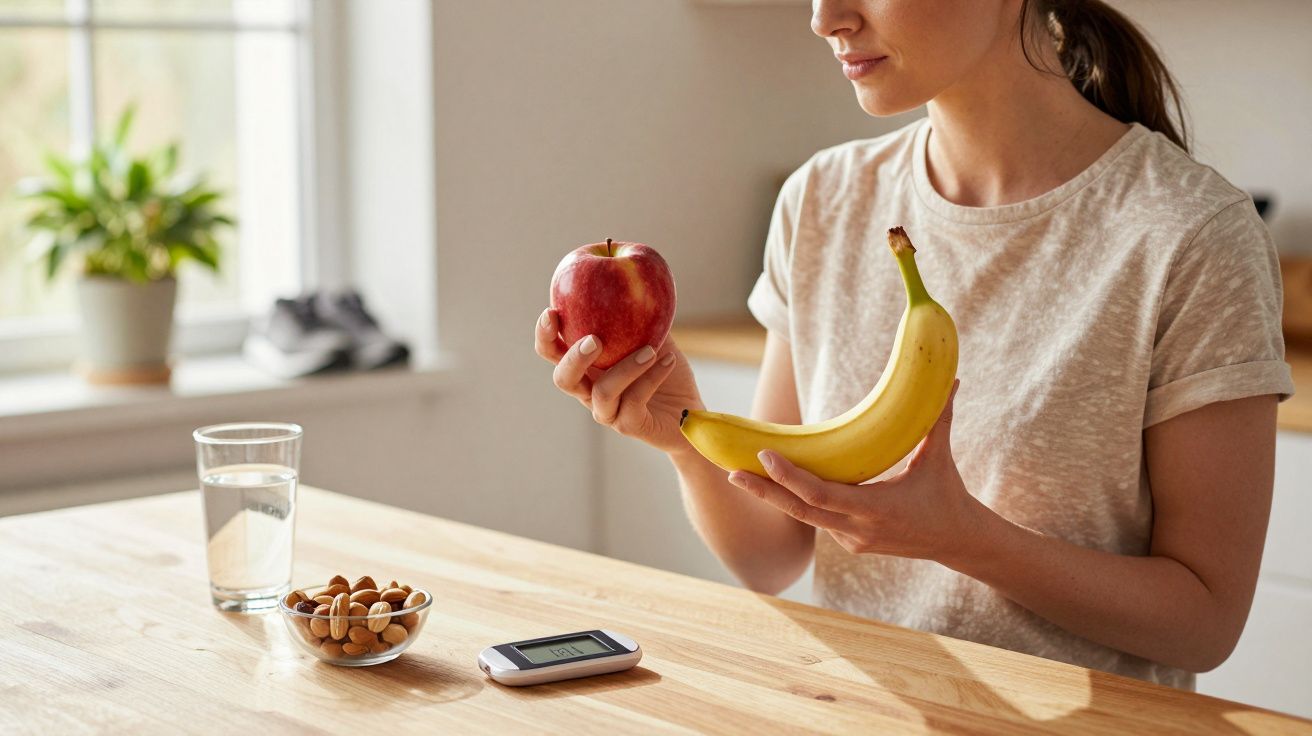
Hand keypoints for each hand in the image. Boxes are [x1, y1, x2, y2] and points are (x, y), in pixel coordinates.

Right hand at [534, 307, 703, 453]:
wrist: (689, 413)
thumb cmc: (665, 370)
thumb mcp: (652, 334)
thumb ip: (637, 312)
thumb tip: (629, 275)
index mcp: (587, 365)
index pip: (553, 351)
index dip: (545, 334)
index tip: (551, 311)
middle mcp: (590, 390)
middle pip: (563, 378)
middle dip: (573, 357)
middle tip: (594, 340)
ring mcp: (608, 412)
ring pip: (602, 394)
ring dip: (625, 368)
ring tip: (650, 349)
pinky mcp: (630, 425)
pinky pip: (634, 402)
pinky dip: (651, 378)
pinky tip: (668, 360)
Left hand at [726, 380, 991, 560]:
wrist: (957, 541)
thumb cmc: (948, 493)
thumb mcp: (939, 456)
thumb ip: (939, 417)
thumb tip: (950, 378)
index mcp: (877, 508)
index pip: (820, 494)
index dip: (789, 477)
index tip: (764, 455)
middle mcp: (858, 529)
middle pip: (799, 510)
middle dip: (763, 491)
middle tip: (730, 471)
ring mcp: (851, 540)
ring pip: (803, 517)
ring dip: (773, 495)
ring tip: (739, 473)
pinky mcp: (849, 543)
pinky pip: (817, 520)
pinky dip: (795, 501)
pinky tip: (770, 484)